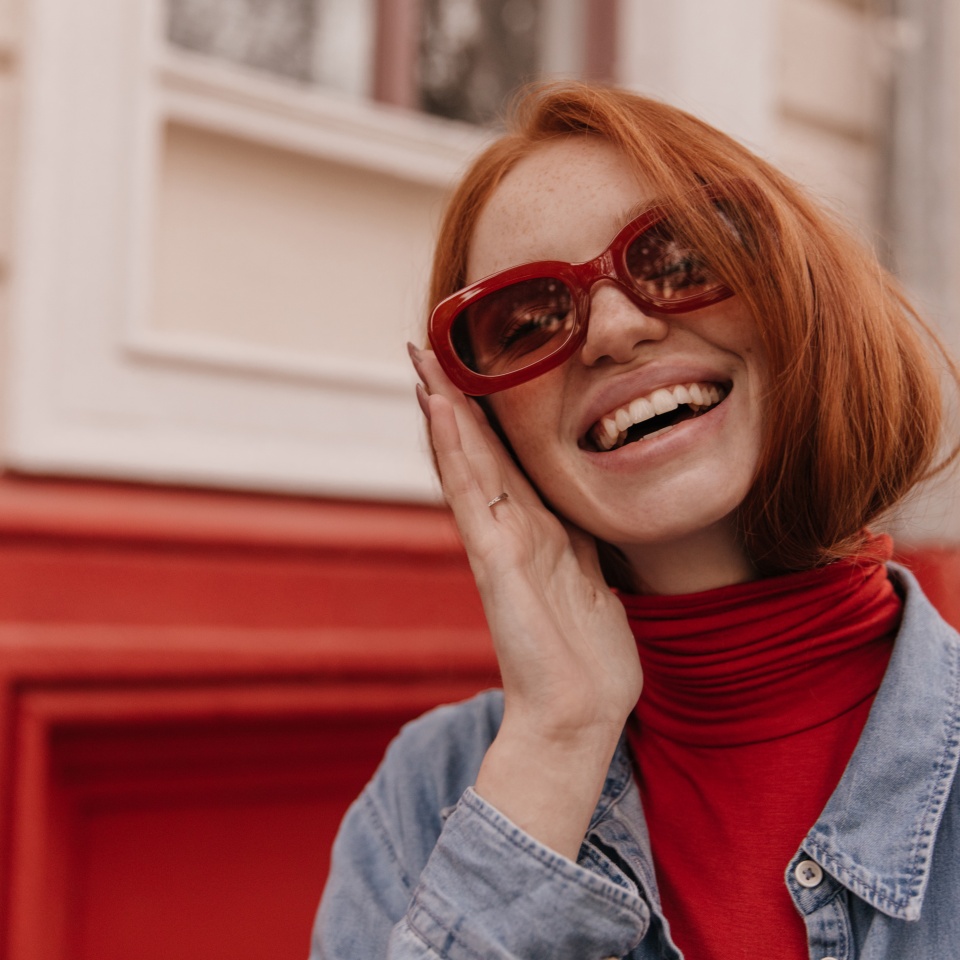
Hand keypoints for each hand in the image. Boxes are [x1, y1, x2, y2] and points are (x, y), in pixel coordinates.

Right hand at [409, 345, 641, 858]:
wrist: (580, 715)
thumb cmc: (589, 656)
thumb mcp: (594, 582)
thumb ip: (581, 546)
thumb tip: (585, 516)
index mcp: (538, 532)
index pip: (505, 459)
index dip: (489, 413)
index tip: (474, 367)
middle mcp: (512, 531)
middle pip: (477, 451)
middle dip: (453, 397)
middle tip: (427, 343)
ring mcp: (500, 545)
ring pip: (467, 462)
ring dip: (445, 409)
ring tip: (422, 359)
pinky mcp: (496, 563)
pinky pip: (472, 494)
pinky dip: (454, 450)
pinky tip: (439, 410)